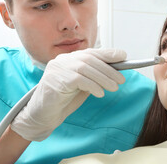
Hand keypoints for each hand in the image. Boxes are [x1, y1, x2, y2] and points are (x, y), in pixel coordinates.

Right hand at [11, 48, 126, 140]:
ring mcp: (58, 68)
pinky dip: (93, 85)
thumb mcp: (82, 85)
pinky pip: (79, 79)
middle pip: (89, 59)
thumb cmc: (63, 100)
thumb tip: (115, 71)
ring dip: (103, 78)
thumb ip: (94, 76)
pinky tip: (100, 93)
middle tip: (121, 79)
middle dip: (108, 69)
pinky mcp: (56, 79)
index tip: (123, 56)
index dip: (108, 53)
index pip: (91, 52)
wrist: (43, 114)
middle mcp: (62, 60)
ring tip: (114, 87)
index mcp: (68, 58)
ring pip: (86, 68)